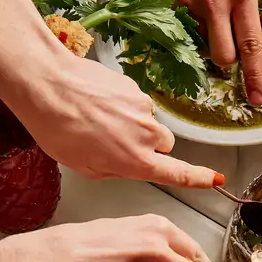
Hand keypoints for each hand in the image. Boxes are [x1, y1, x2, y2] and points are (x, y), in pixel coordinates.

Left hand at [14, 55, 221, 186]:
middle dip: (149, 147)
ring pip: (149, 123)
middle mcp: (146, 135)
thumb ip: (114, 170)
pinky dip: (122, 106)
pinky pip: (136, 103)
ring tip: (98, 121)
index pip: (179, 174)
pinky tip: (96, 104)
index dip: (199, 178)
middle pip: (165, 145)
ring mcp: (143, 108)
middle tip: (116, 144)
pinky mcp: (135, 87)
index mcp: (134, 161)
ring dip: (132, 124)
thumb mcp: (83, 167)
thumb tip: (125, 165)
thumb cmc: (56, 128)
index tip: (215, 179)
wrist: (46, 83)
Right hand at [110, 0, 261, 105]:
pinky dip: (187, 27)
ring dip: (204, 41)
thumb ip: (246, 1)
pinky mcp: (173, 6)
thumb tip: (249, 31)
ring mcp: (194, 4)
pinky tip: (187, 2)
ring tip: (202, 12)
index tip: (258, 98)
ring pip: (203, 47)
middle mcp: (220, 0)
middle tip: (222, 44)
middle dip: (224, 60)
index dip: (255, 76)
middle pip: (225, 57)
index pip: (252, 44)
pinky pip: (184, 34)